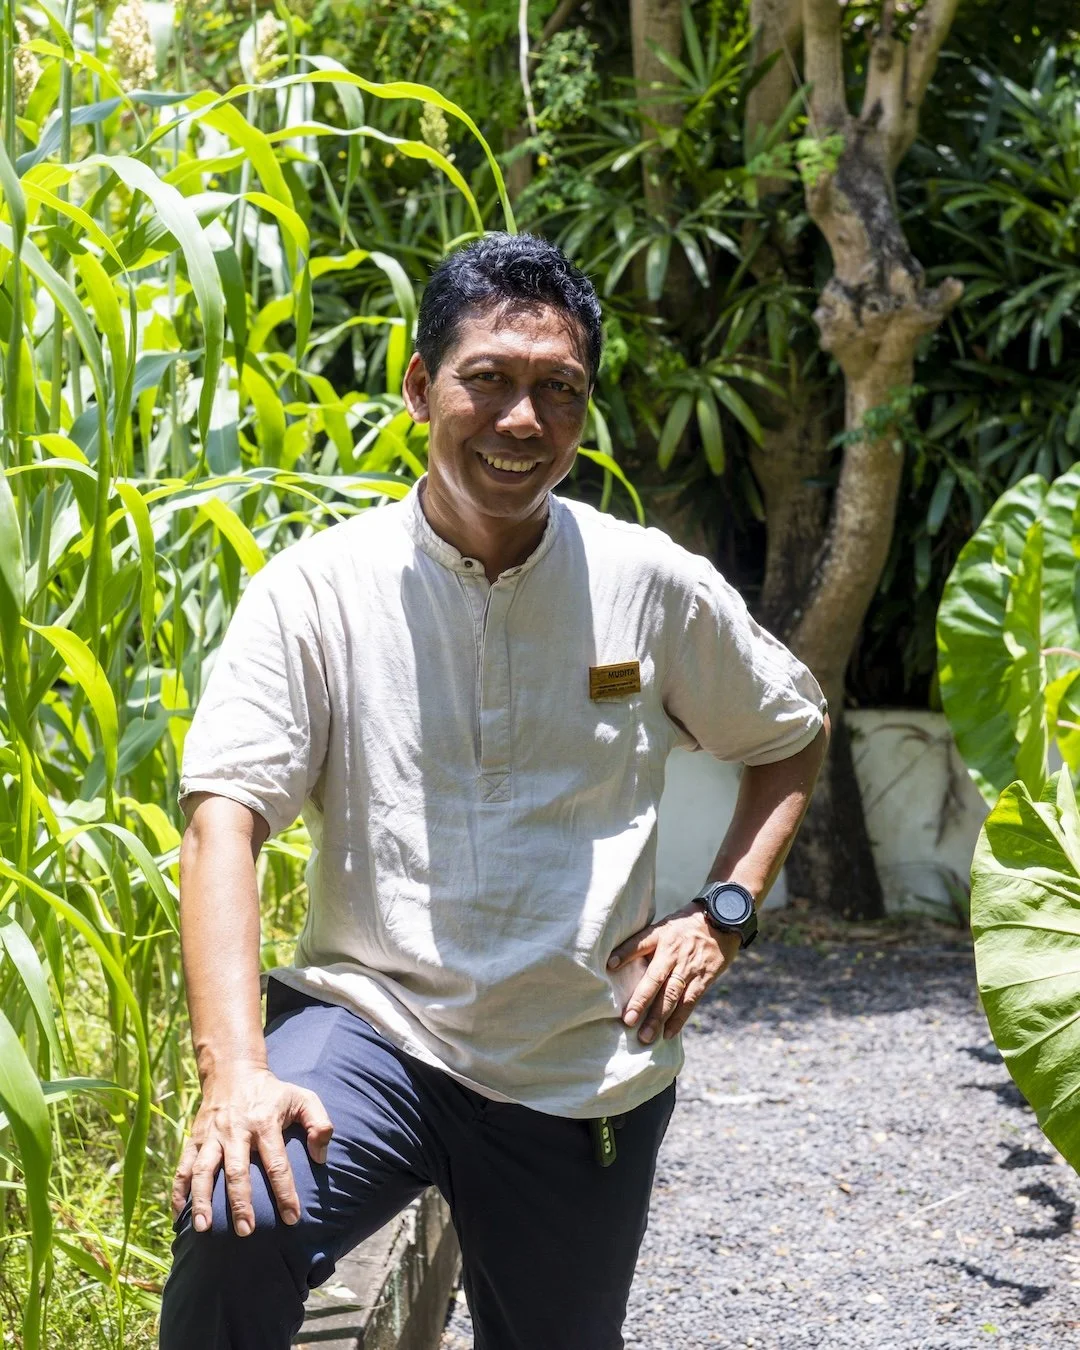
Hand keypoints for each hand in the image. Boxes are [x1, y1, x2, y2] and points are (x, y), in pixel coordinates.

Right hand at [172, 1065, 333, 1237]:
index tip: (292, 1218)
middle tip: (246, 1232)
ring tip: (204, 1229)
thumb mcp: (303, 1098)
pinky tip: (179, 1214)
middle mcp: (235, 1130)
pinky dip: (179, 1191)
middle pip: (236, 1170)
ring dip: (202, 1200)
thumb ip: (319, 1124)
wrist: (233, 1072)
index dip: (285, 1192)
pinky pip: (183, 1167)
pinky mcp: (194, 1139)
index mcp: (264, 1122)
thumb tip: (321, 1157)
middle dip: (240, 1203)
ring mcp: (211, 1136)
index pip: (276, 1162)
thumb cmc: (273, 1093)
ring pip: (203, 1170)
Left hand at [607, 903, 740, 1044]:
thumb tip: (618, 960)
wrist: (722, 920)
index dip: (625, 953)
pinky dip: (679, 1019)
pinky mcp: (704, 979)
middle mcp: (674, 953)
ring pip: (672, 995)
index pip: (640, 943)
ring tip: (645, 1036)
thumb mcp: (664, 925)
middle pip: (655, 978)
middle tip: (628, 1020)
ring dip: (658, 1017)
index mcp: (662, 936)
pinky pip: (690, 1002)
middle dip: (641, 1001)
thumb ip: (645, 942)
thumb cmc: (685, 926)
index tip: (610, 965)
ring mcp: (689, 967)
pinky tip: (668, 1033)